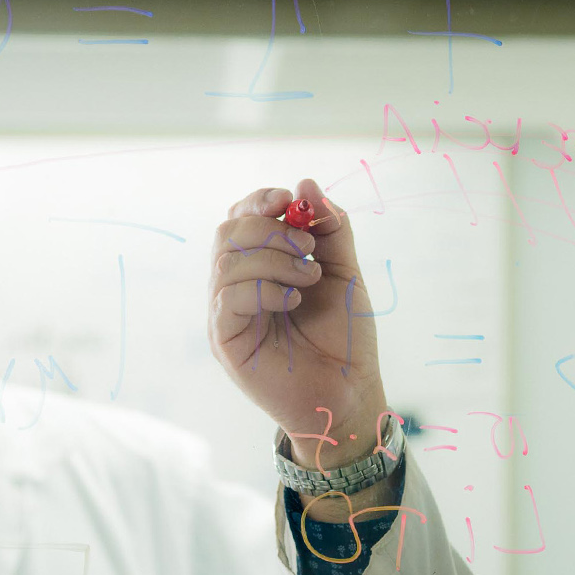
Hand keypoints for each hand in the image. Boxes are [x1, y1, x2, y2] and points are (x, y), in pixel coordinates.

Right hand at [208, 180, 387, 471]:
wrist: (349, 391)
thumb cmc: (346, 338)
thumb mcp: (344, 271)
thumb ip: (330, 229)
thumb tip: (306, 183)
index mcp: (259, 266)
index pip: (240, 217)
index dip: (259, 200)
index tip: (290, 200)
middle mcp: (235, 287)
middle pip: (227, 232)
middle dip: (270, 229)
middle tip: (309, 248)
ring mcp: (226, 314)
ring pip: (226, 261)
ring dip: (274, 260)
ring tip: (309, 278)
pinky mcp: (224, 340)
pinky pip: (228, 297)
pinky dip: (265, 289)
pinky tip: (294, 302)